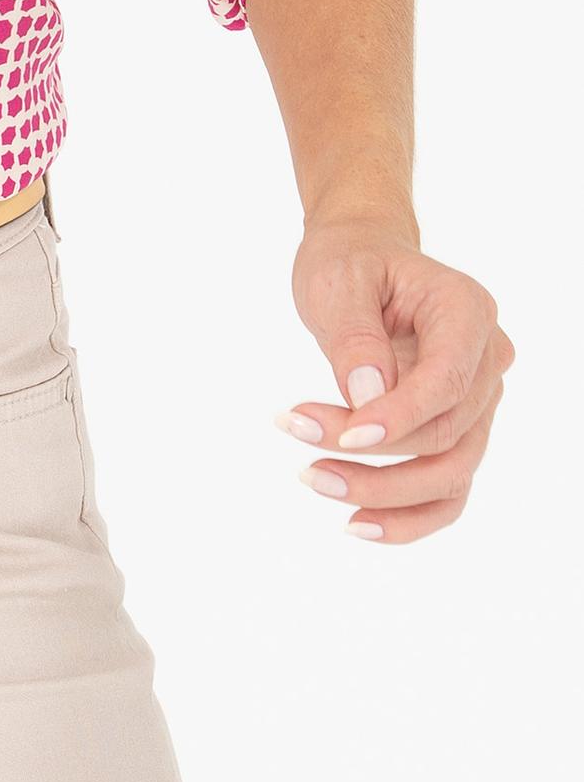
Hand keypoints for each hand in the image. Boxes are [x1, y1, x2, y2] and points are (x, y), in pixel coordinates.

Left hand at [274, 215, 514, 542]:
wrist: (361, 258)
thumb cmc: (350, 261)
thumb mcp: (338, 280)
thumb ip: (355, 336)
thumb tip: (367, 398)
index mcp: (467, 311)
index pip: (447, 381)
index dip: (399, 417)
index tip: (340, 436)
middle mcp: (486, 360)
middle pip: (446, 433)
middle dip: (372, 452)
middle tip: (295, 431)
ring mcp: (479, 401)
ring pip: (451, 472)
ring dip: (384, 492)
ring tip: (312, 478)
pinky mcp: (460, 430)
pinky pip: (449, 490)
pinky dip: (409, 516)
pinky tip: (357, 523)